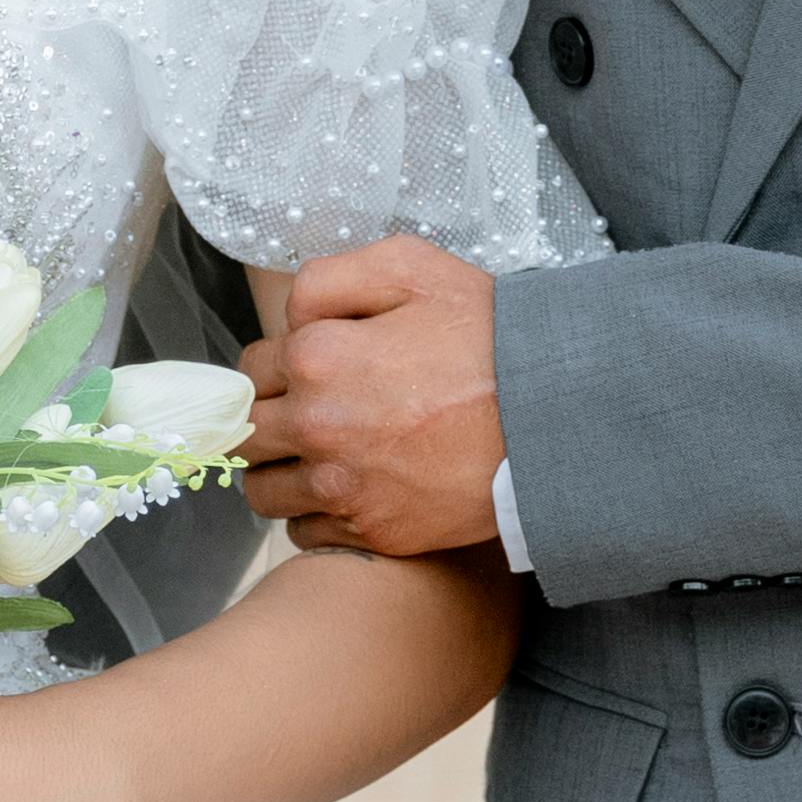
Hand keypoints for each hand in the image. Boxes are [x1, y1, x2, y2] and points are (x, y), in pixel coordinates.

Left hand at [238, 237, 507, 558]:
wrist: (555, 415)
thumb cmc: (489, 337)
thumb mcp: (413, 268)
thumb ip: (330, 279)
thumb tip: (288, 319)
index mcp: (317, 357)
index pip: (252, 369)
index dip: (280, 365)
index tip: (312, 370)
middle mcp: (317, 426)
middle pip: (246, 433)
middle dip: (269, 420)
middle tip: (309, 415)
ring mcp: (343, 487)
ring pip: (265, 490)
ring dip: (282, 473)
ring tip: (320, 458)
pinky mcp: (373, 532)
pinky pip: (305, 532)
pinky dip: (318, 516)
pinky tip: (350, 492)